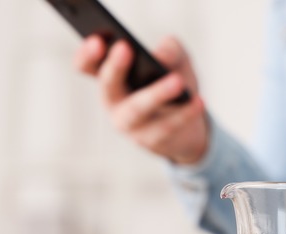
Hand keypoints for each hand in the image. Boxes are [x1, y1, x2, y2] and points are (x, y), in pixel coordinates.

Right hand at [74, 35, 208, 164]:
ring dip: (157, 94)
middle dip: (115, 67)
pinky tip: (199, 101)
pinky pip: (167, 126)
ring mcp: (129, 124)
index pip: (87, 65)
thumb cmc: (174, 86)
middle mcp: (113, 101)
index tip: (96, 40)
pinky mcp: (151, 140)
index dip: (87, 54)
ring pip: (138, 109)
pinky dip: (184, 114)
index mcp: (111, 77)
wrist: (188, 130)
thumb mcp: (176, 61)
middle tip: (124, 47)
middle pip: (108, 86)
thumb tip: (161, 56)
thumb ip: (170, 50)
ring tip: (177, 81)